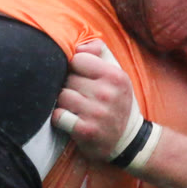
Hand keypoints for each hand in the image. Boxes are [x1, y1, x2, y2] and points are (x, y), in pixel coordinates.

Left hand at [52, 40, 138, 160]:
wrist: (128, 141)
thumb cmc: (117, 102)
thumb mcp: (117, 75)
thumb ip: (100, 53)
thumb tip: (79, 46)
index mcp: (116, 76)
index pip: (78, 59)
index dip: (77, 69)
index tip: (84, 79)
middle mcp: (108, 94)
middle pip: (68, 78)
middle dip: (71, 87)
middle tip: (83, 98)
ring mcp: (97, 113)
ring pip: (61, 96)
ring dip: (64, 103)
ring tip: (78, 109)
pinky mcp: (86, 131)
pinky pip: (58, 116)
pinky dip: (60, 119)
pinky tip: (72, 121)